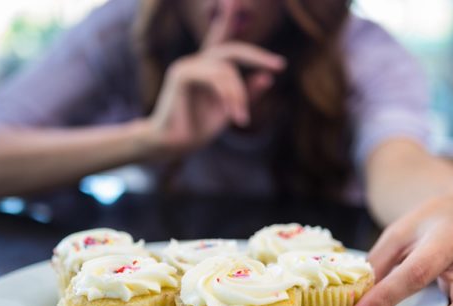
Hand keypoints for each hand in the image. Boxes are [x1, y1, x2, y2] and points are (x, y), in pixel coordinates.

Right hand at [146, 0, 283, 155]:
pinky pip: (214, 77)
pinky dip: (228, 96)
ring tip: (241, 119)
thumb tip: (269, 76)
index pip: (220, 36)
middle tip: (278, 66)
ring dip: (239, 95)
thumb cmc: (199, 127)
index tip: (234, 1)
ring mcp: (186, 65)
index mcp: (207, 67)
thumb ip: (248, 93)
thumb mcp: (231, 109)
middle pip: (232, 49)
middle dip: (257, 56)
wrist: (174, 145)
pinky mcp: (181, 74)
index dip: (228, 18)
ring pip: (226, 70)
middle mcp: (196, 61)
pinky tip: (233, 116)